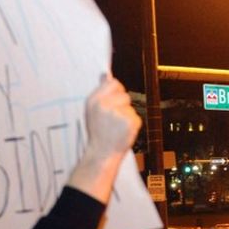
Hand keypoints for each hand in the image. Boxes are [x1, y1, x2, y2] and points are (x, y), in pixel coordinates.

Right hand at [67, 77, 141, 202]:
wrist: (102, 153)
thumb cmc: (98, 131)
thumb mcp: (92, 110)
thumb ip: (100, 92)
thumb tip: (106, 75)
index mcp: (94, 100)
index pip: (113, 83)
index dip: (116, 92)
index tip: (113, 101)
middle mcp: (105, 105)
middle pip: (124, 94)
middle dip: (122, 104)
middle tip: (114, 119)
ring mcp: (119, 113)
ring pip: (130, 107)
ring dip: (126, 115)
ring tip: (117, 127)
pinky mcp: (130, 121)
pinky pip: (136, 116)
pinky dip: (132, 124)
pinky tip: (123, 132)